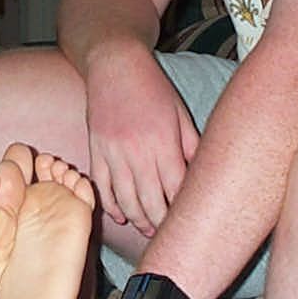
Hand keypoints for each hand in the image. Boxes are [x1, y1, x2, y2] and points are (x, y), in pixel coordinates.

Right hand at [82, 44, 199, 235]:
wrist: (114, 65)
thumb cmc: (152, 87)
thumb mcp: (179, 113)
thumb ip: (191, 145)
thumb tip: (201, 174)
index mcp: (163, 142)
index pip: (176, 188)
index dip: (182, 209)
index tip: (190, 220)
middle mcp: (137, 151)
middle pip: (151, 201)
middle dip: (161, 222)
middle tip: (171, 234)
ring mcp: (113, 153)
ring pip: (126, 200)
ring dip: (138, 220)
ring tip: (149, 229)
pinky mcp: (96, 151)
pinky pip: (103, 187)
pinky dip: (111, 206)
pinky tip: (122, 216)